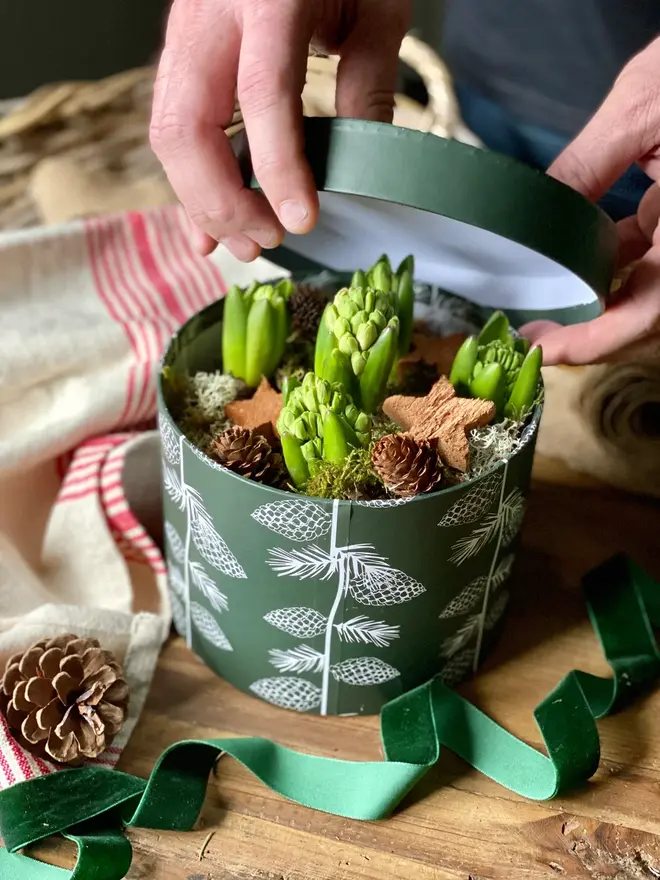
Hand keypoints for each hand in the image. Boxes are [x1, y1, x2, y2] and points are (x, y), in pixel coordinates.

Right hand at [150, 0, 410, 261]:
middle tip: (267, 240)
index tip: (300, 220)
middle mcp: (209, 18)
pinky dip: (191, 184)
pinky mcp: (179, 56)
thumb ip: (369, 79)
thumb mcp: (374, 5)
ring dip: (203, 202)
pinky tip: (210, 225)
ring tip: (246, 243)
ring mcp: (184, 36)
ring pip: (168, 134)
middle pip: (187, 126)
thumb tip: (364, 161)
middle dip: (223, 201)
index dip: (277, 166)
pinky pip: (172, 129)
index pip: (261, 94)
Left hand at [521, 36, 659, 364]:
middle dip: (587, 330)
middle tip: (533, 334)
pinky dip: (611, 261)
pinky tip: (572, 257)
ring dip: (595, 298)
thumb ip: (589, 163)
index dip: (594, 343)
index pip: (648, 315)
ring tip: (543, 301)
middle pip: (643, 313)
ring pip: (646, 288)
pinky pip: (651, 256)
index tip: (546, 350)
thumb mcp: (644, 109)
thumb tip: (533, 208)